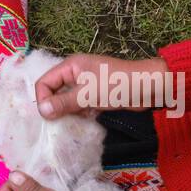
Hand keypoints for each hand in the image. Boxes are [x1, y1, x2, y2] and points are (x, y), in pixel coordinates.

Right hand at [35, 53, 169, 119]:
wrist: (148, 87)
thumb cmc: (118, 85)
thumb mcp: (88, 94)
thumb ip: (64, 102)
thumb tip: (42, 111)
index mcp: (70, 66)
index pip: (44, 82)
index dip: (43, 99)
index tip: (49, 116)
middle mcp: (75, 74)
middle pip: (54, 92)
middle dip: (55, 107)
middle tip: (59, 123)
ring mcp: (86, 85)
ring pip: (67, 101)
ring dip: (68, 113)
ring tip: (73, 123)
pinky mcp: (95, 96)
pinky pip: (79, 106)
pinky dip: (79, 114)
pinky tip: (86, 120)